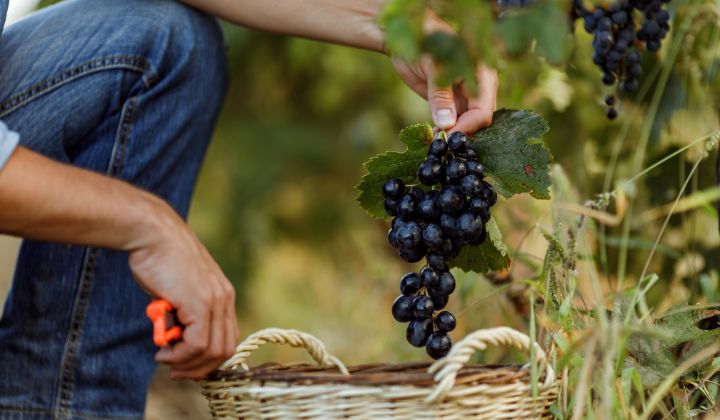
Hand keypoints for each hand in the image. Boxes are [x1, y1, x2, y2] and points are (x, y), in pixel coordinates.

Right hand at [128, 201, 238, 379]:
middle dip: (200, 368)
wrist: (152, 234)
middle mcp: (224, 298)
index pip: (227, 337)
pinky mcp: (200, 303)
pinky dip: (180, 356)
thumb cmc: (158, 260)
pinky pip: (197, 344)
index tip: (185, 366)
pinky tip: (163, 353)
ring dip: (188, 364)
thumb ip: (184, 313)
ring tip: (166, 360)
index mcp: (223, 295)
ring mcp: (215, 300)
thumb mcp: (178, 290)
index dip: (208, 359)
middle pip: (225, 349)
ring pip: (213, 350)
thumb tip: (175, 339)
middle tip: (176, 373)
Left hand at [390, 13, 498, 133]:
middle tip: (441, 144)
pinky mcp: (453, 101)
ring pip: (468, 123)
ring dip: (454, 134)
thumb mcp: (432, 67)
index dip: (467, 127)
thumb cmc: (423, 42)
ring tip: (436, 142)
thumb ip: (440, 95)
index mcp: (482, 73)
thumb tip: (447, 124)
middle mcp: (479, 86)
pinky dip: (446, 131)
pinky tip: (434, 136)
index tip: (448, 138)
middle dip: (462, 133)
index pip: (483, 110)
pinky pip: (455, 121)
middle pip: (479, 119)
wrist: (406, 37)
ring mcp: (467, 95)